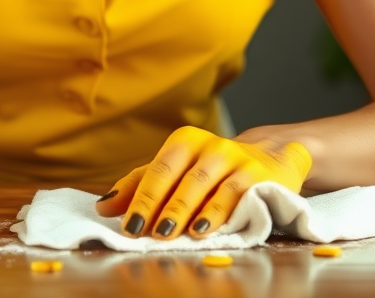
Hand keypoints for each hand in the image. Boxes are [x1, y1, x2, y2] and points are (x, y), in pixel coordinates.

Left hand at [95, 127, 311, 240]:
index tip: (127, 225)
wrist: (270, 158)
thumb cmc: (214, 170)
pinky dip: (216, 212)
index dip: (141, 198)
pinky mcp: (256, 174)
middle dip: (157, 206)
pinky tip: (202, 229)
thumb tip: (103, 206)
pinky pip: (233, 193)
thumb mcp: (179, 172)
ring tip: (167, 233)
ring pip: (202, 184)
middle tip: (141, 232)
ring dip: (183, 210)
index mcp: (185, 141)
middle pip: (177, 176)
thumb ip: (142, 185)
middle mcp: (208, 144)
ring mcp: (234, 158)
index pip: (157, 170)